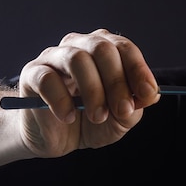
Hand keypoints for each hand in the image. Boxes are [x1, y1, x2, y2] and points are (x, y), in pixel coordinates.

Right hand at [18, 28, 159, 156]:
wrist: (58, 139)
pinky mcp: (33, 74)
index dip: (138, 70)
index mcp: (105, 51)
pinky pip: (47, 79)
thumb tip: (152, 94)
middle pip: (102, 49)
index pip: (124, 48)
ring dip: (93, 91)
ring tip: (98, 117)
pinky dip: (62, 101)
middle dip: (117, 82)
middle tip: (122, 110)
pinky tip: (69, 117)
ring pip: (76, 59)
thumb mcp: (121, 118)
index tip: (147, 93)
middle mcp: (80, 46)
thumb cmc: (93, 122)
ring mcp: (54, 57)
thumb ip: (136, 105)